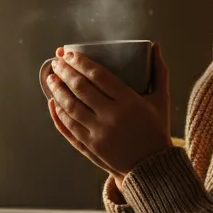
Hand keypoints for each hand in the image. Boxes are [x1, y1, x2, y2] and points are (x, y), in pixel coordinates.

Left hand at [45, 43, 171, 178]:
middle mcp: (112, 116)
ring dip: (57, 90)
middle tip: (56, 62)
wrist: (152, 166)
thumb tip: (155, 45)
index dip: (80, 62)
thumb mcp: (161, 99)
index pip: (98, 75)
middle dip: (65, 72)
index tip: (69, 53)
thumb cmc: (156, 129)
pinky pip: (69, 126)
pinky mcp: (91, 146)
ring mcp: (99, 132)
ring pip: (71, 107)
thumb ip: (159, 71)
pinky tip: (53, 102)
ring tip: (51, 79)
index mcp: (129, 101)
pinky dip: (58, 113)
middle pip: (81, 88)